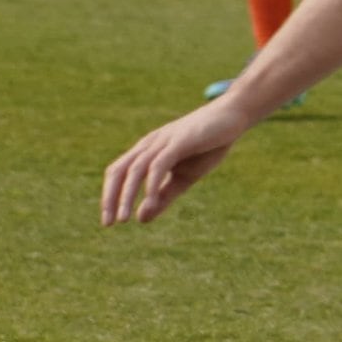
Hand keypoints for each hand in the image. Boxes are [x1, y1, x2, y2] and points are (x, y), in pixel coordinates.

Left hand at [101, 98, 249, 225]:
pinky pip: (159, 163)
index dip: (110, 196)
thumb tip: (140, 219)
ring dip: (127, 195)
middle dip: (110, 197)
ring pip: (136, 169)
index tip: (109, 222)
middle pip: (119, 171)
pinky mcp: (179, 141)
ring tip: (124, 218)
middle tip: (109, 223)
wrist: (232, 117)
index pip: (118, 173)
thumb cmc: (207, 146)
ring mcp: (163, 141)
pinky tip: (150, 200)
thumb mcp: (183, 178)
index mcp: (147, 152)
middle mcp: (149, 145)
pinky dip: (151, 183)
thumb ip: (162, 197)